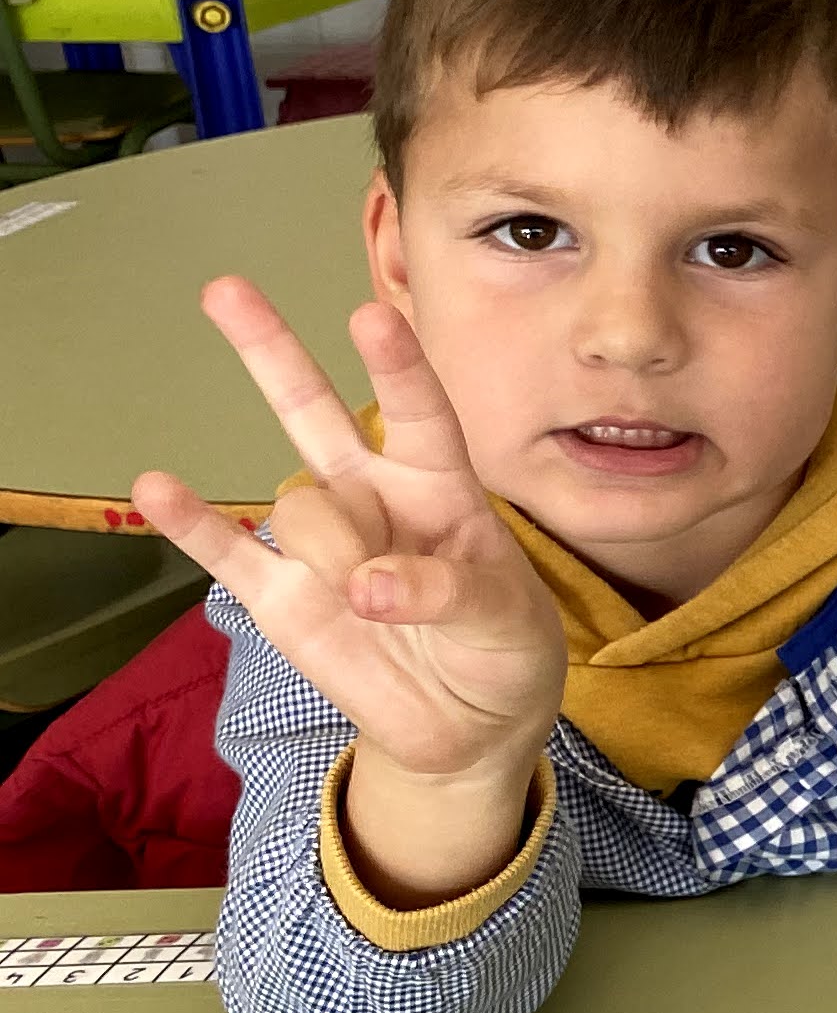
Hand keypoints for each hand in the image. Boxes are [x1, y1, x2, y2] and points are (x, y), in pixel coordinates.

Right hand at [138, 282, 565, 905]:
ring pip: (300, 510)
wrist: (470, 722)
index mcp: (443, 486)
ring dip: (331, 551)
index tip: (372, 315)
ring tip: (370, 602)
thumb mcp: (506, 619)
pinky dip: (190, 524)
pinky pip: (227, 550)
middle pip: (315, 413)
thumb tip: (364, 586)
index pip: (420, 413)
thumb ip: (445, 593)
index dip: (398, 366)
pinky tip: (154, 488)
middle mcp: (374, 497)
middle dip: (273, 353)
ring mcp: (322, 542)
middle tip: (225, 290)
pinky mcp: (280, 594)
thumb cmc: (503, 646)